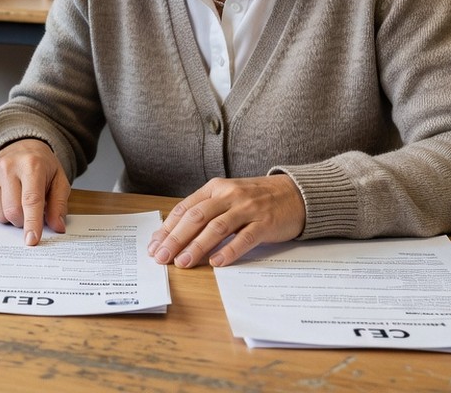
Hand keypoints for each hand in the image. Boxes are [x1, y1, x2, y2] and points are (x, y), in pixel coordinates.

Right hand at [0, 139, 70, 245]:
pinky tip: (4, 198)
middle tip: (29, 211)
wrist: (23, 148)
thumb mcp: (59, 181)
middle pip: (12, 211)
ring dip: (10, 217)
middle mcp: (8, 166)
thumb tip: (57, 227)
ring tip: (17, 202)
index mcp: (32, 165)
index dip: (32, 223)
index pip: (31, 200)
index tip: (31, 240)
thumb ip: (59, 205)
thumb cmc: (43, 168)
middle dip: (23, 221)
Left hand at [148, 175, 304, 267]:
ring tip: (183, 263)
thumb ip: (205, 212)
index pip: (185, 209)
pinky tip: (216, 263)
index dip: (167, 228)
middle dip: (175, 239)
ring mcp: (247, 208)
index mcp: (215, 188)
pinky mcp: (265, 223)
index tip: (154, 246)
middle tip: (162, 257)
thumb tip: (175, 235)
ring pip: (216, 227)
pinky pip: (244, 238)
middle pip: (196, 217)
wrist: (296, 194)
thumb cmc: (256, 199)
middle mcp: (229, 195)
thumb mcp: (227, 198)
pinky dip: (229, 251)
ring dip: (197, 246)